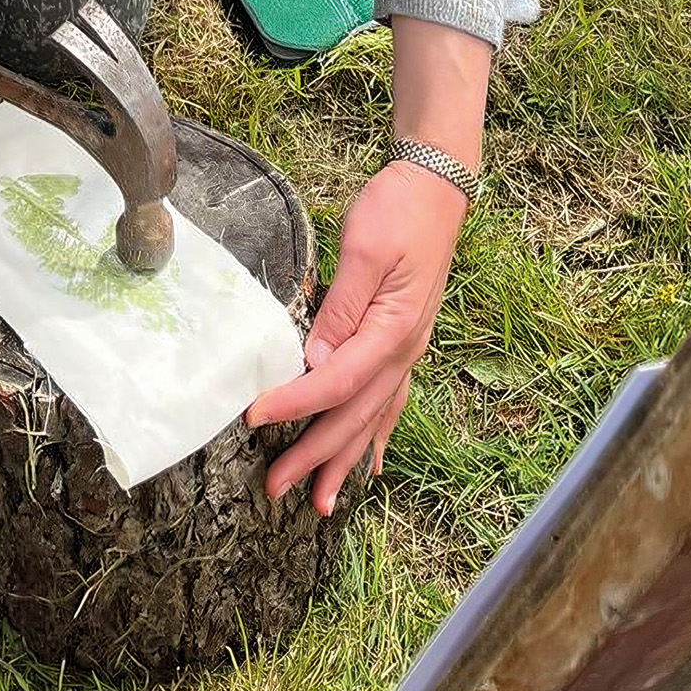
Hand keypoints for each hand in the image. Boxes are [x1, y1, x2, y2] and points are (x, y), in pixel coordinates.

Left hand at [246, 159, 467, 514]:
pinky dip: (379, 434)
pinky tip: (373, 461)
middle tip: (276, 488)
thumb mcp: (364, 250)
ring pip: (374, 418)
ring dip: (345, 459)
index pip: (335, 382)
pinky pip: (392, 401)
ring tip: (321, 502)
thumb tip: (316, 361)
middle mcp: (403, 351)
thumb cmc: (397, 211)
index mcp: (390, 332)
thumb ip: (342, 309)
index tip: (253, 418)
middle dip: (315, 456)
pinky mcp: (406, 341)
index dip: (294, 404)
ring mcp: (409, 350)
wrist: (437, 188)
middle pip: (354, 415)